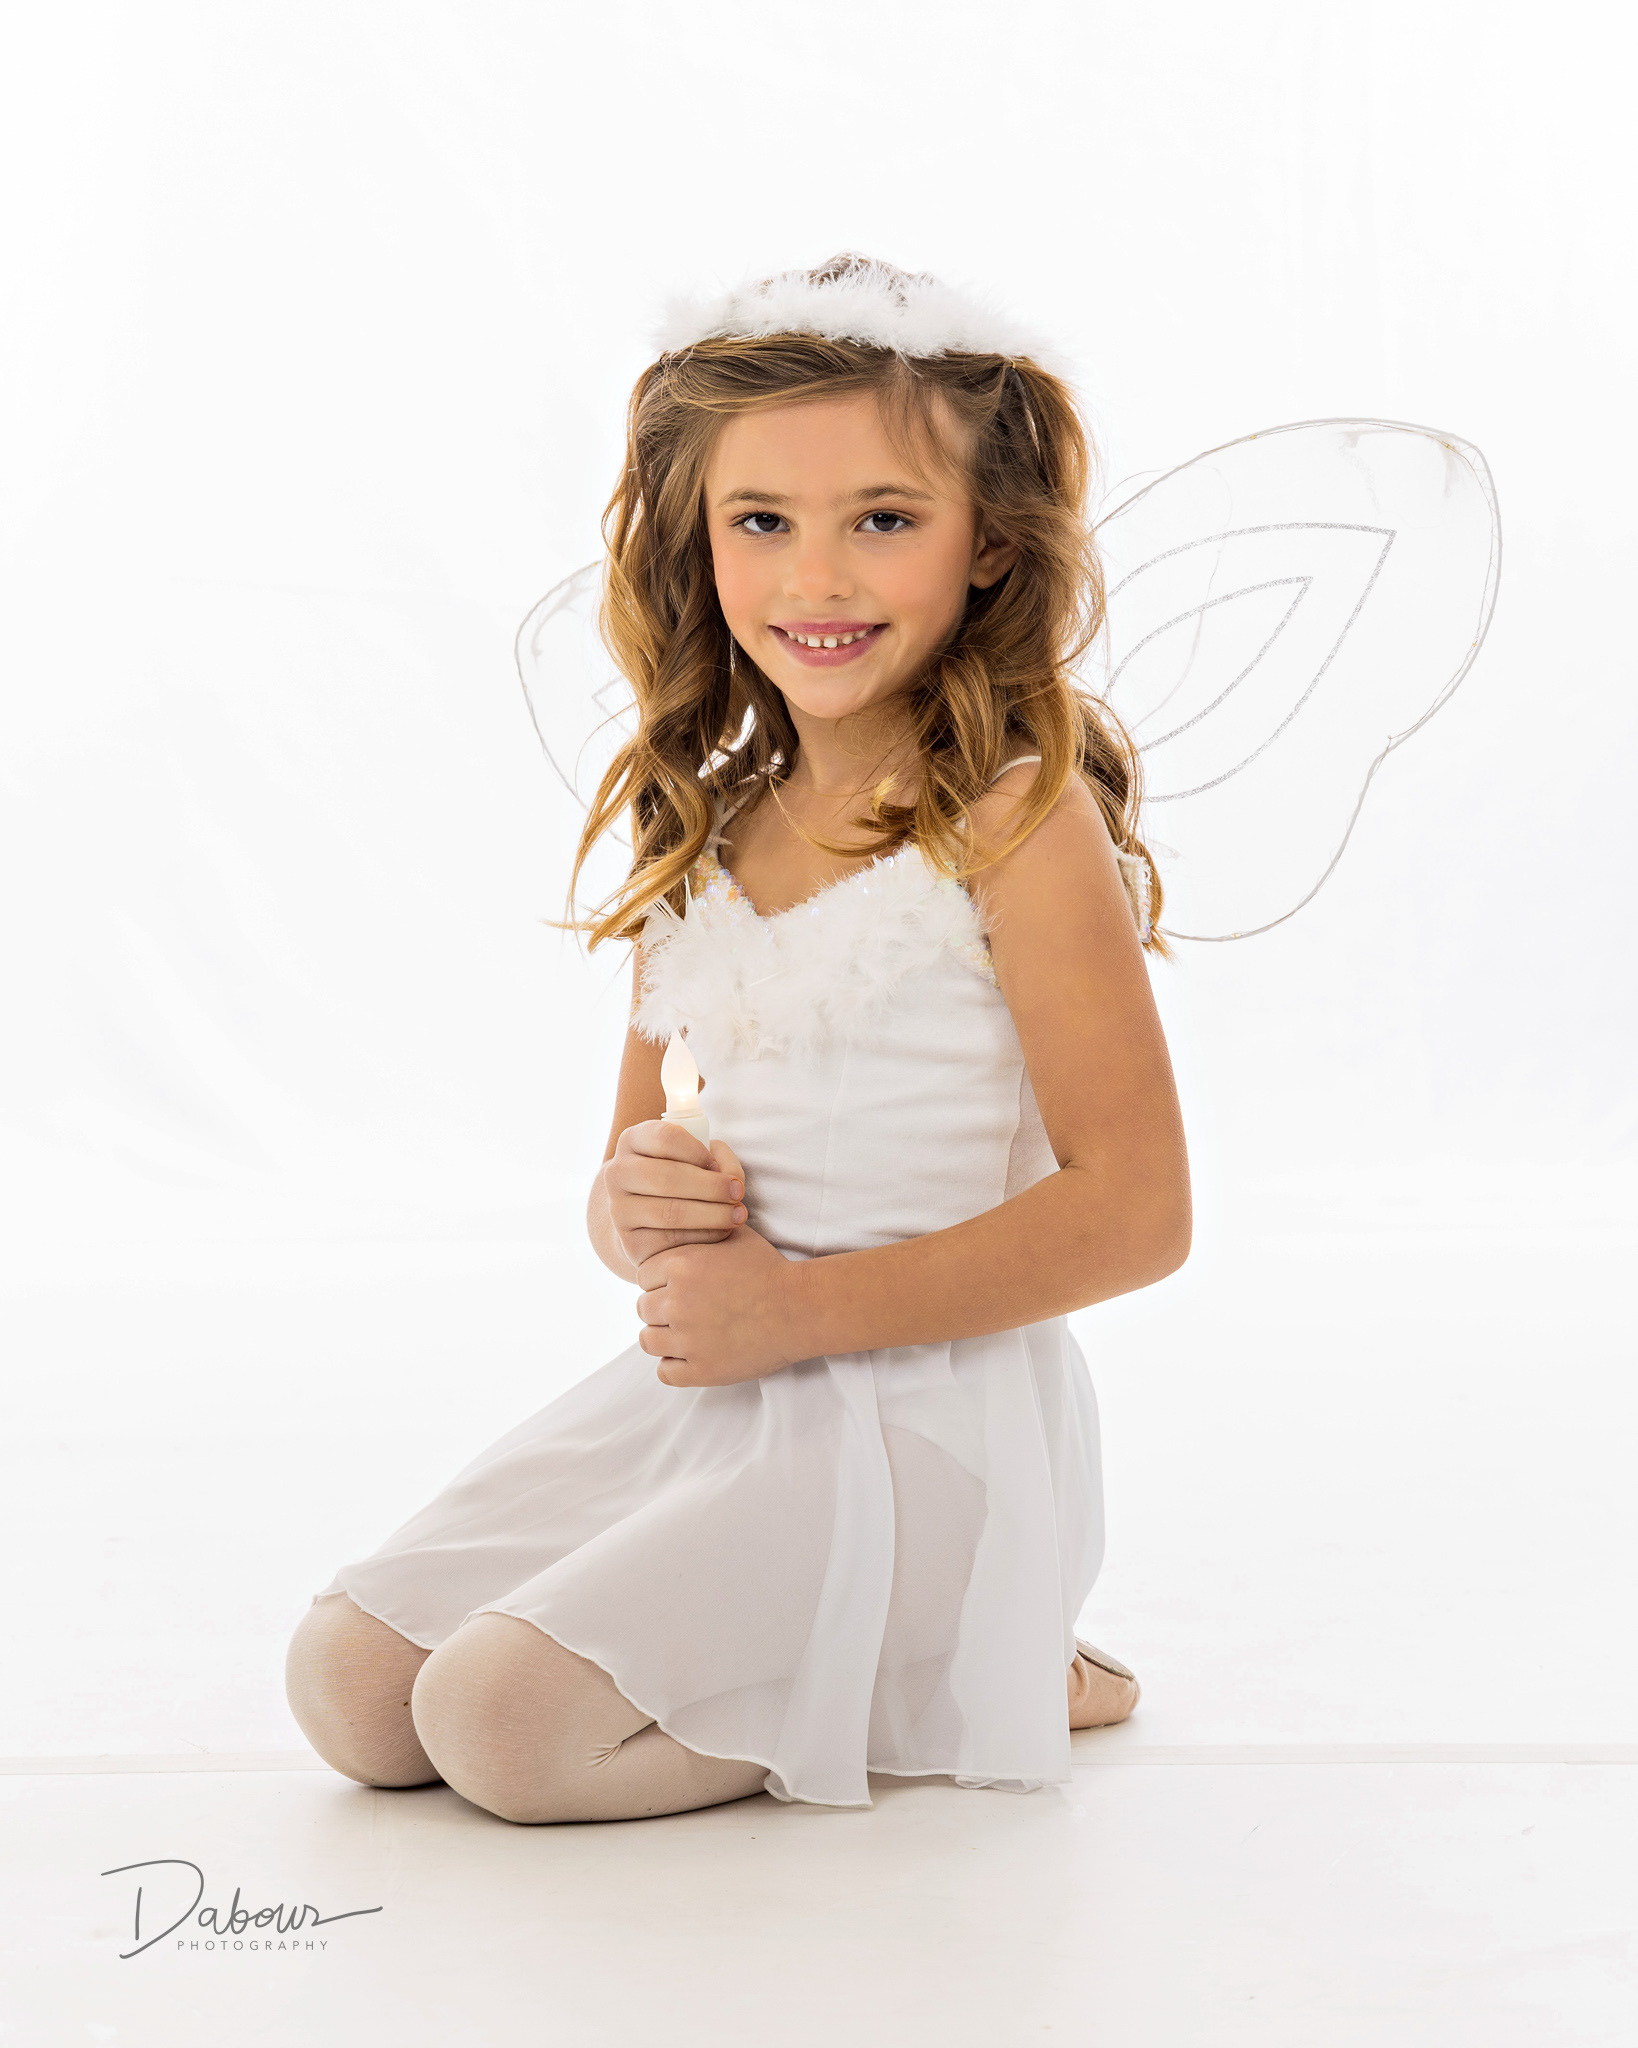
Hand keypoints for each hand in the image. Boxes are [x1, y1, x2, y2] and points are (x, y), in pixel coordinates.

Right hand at [602, 1122, 747, 1271]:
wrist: (653, 1220)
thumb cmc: (684, 1178)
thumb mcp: (696, 1156)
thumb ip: (716, 1156)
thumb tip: (728, 1176)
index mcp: (632, 1140)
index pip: (664, 1137)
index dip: (697, 1150)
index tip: (717, 1164)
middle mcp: (617, 1173)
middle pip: (666, 1177)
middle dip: (711, 1186)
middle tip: (738, 1192)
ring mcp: (619, 1211)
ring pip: (669, 1212)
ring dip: (713, 1214)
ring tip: (739, 1215)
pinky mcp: (630, 1244)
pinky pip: (671, 1241)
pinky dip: (704, 1237)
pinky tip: (722, 1232)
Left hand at [636, 1226, 804, 1386]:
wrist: (800, 1308)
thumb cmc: (771, 1270)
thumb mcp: (736, 1236)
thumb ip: (704, 1230)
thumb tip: (691, 1219)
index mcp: (680, 1266)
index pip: (643, 1276)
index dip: (659, 1281)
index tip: (679, 1287)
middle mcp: (677, 1302)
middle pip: (643, 1308)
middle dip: (661, 1308)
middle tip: (687, 1310)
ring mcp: (687, 1340)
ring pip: (648, 1341)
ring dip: (663, 1337)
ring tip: (686, 1334)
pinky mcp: (700, 1370)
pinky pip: (665, 1372)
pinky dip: (674, 1366)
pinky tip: (692, 1356)